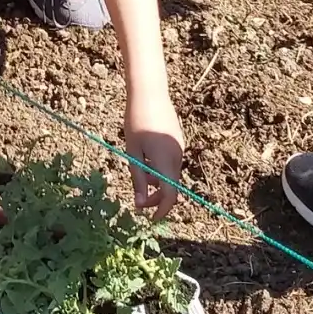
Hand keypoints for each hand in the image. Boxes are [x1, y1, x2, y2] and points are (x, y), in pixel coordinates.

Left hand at [124, 90, 183, 216]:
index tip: (151, 220)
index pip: (170, 196)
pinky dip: (161, 170)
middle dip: (156, 199)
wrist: (150, 93)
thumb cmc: (136, 122)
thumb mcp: (132, 153)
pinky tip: (146, 161)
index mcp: (165, 162)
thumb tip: (139, 204)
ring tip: (139, 176)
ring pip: (171, 176)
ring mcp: (179, 149)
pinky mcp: (178, 142)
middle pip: (171, 188)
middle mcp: (177, 158)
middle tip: (138, 202)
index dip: (161, 210)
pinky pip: (171, 163)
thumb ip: (137, 179)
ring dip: (157, 183)